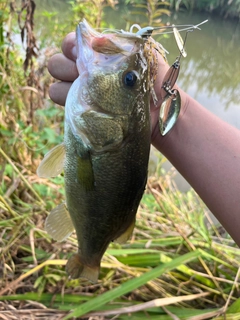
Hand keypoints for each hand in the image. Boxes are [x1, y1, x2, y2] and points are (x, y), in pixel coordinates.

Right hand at [48, 32, 180, 143]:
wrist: (161, 113)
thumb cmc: (155, 83)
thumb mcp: (141, 56)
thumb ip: (117, 44)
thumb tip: (92, 39)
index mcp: (99, 57)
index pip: (72, 45)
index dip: (72, 46)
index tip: (80, 53)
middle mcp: (87, 75)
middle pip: (57, 64)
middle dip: (66, 67)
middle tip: (82, 75)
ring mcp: (84, 95)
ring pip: (56, 87)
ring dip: (66, 88)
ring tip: (86, 94)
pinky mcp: (84, 114)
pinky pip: (64, 106)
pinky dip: (69, 104)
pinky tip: (86, 106)